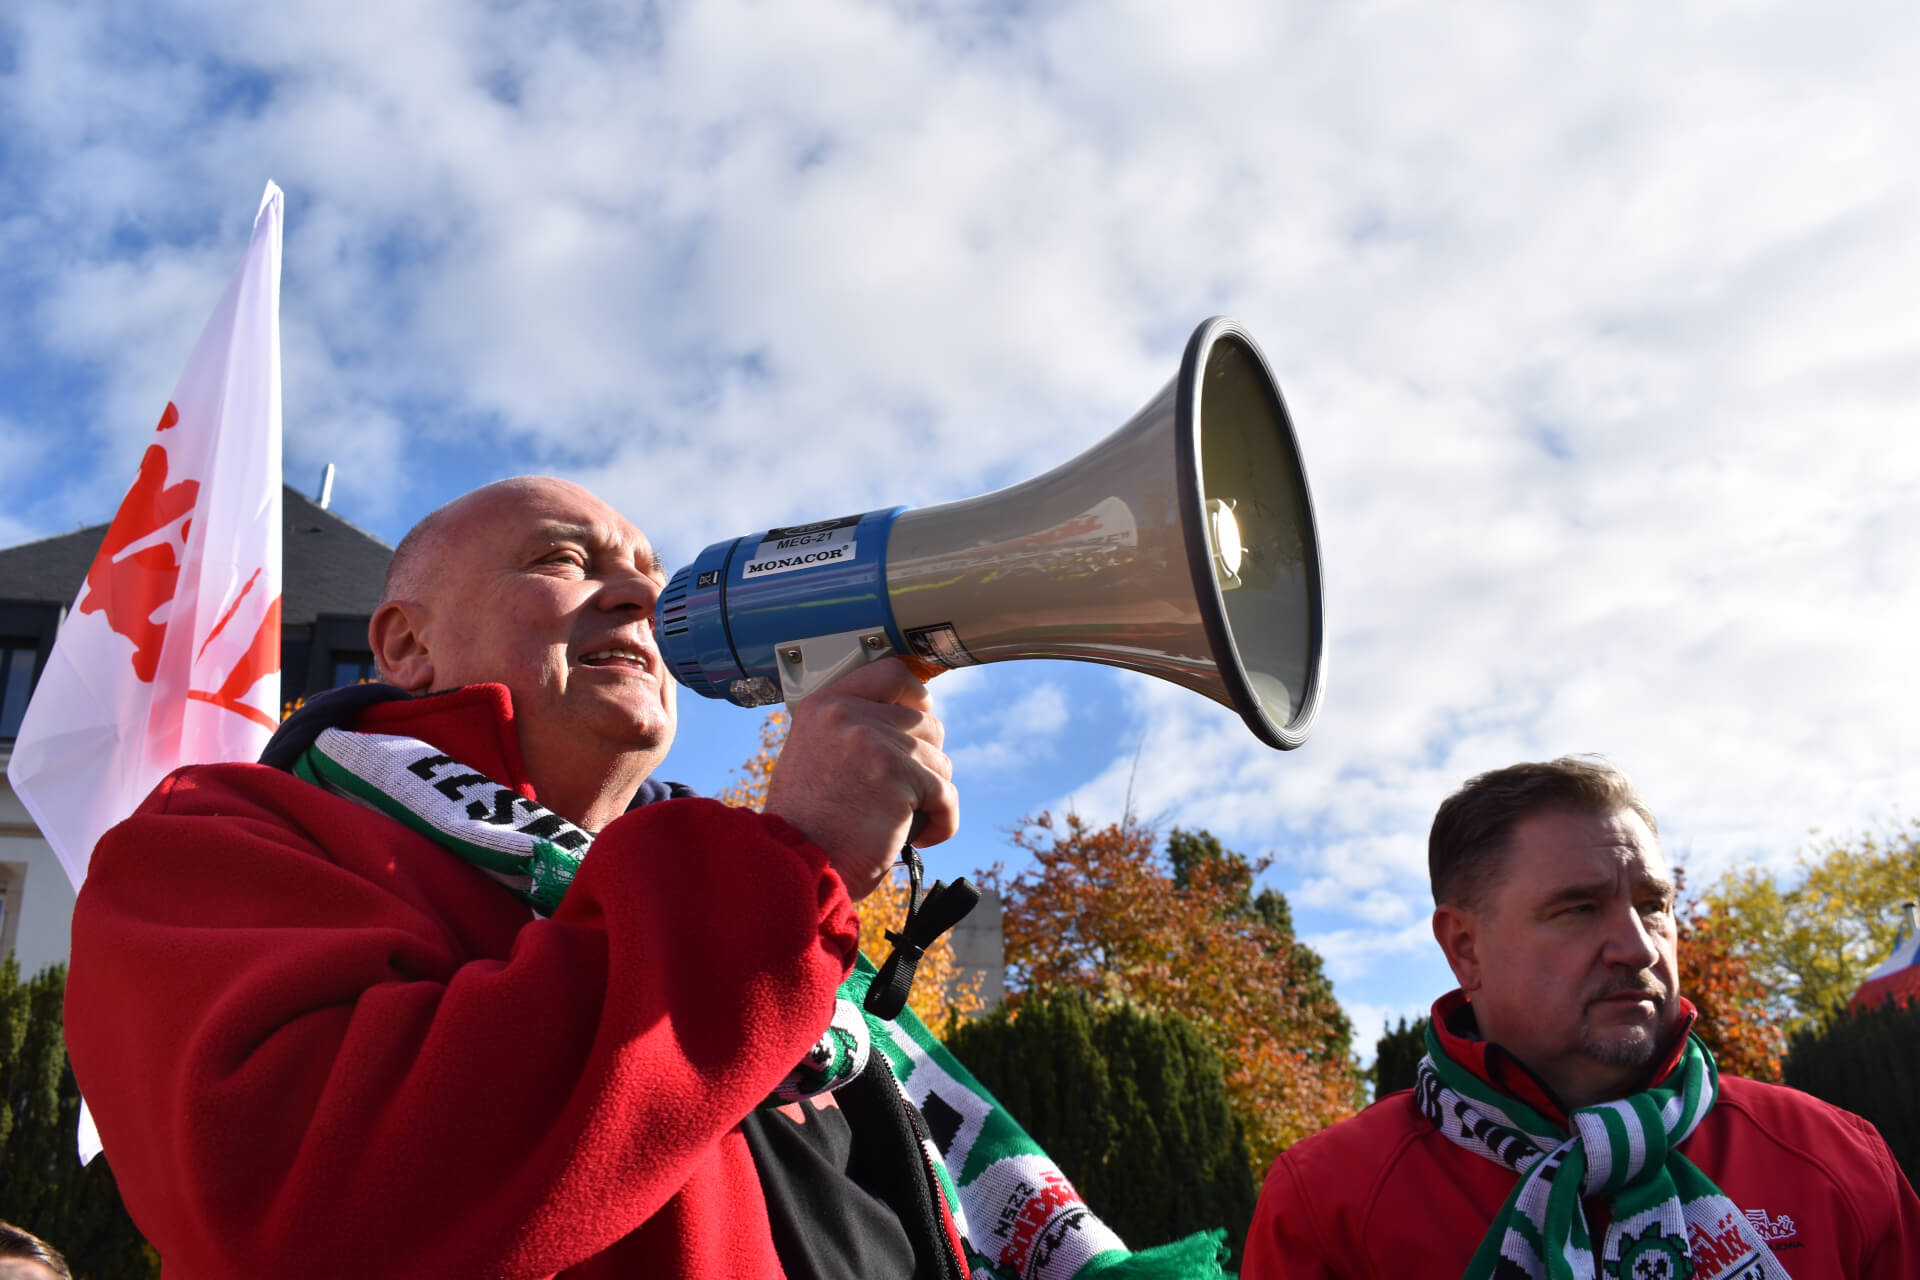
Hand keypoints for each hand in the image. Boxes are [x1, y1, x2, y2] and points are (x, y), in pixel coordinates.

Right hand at [763, 657, 957, 900]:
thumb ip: (852, 733)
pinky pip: (946, 795)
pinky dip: (942, 822)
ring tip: (901, 824)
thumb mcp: (815, 758)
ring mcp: (872, 741)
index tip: (923, 716)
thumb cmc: (808, 826)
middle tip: (903, 798)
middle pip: (926, 724)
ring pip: (939, 761)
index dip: (917, 695)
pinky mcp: (897, 774)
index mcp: (825, 706)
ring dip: (931, 798)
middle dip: (925, 765)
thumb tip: (909, 725)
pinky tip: (919, 838)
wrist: (794, 867)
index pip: (890, 673)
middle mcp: (847, 714)